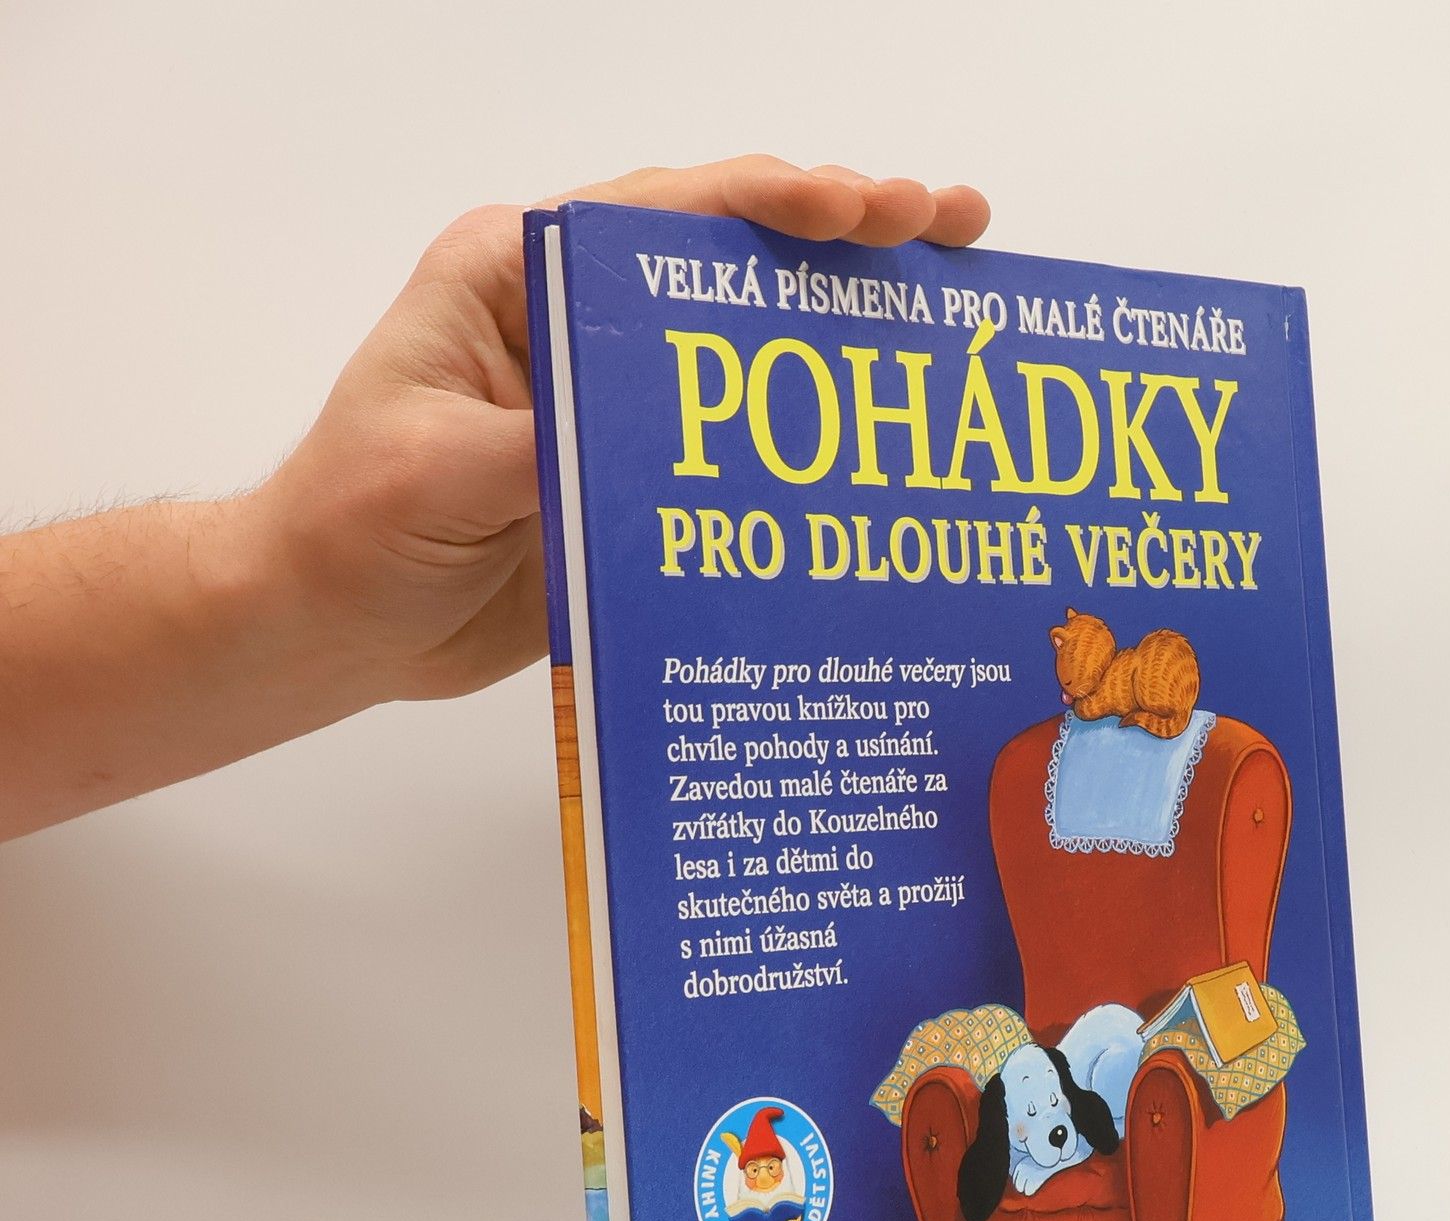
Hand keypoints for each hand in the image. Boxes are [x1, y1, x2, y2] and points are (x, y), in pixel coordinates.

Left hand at [244, 156, 991, 704]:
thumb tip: (655, 429)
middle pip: (732, 261)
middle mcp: (582, 325)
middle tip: (951, 227)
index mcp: (521, 278)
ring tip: (954, 304)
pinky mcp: (641, 480)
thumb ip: (543, 438)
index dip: (774, 202)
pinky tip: (885, 438)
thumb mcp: (435, 470)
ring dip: (849, 326)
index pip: (666, 215)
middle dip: (847, 235)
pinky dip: (817, 438)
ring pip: (753, 348)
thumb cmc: (351, 526)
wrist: (333, 628)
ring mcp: (619, 404)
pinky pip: (743, 450)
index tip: (863, 209)